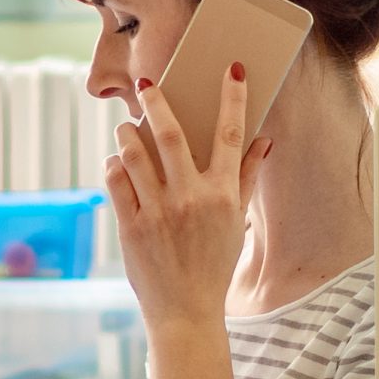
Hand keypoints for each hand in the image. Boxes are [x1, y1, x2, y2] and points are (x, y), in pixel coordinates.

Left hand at [105, 62, 271, 334]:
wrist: (186, 309)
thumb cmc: (214, 262)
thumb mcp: (236, 220)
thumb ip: (246, 177)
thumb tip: (263, 140)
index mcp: (223, 193)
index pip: (231, 135)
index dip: (233, 98)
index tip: (232, 70)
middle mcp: (190, 198)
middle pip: (171, 136)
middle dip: (158, 104)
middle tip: (146, 83)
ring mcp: (157, 211)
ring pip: (135, 155)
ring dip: (128, 134)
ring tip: (126, 125)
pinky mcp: (130, 226)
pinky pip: (117, 183)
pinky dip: (115, 166)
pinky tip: (117, 160)